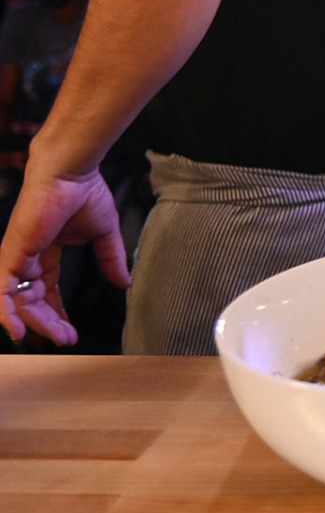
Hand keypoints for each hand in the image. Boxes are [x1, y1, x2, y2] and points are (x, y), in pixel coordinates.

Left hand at [0, 164, 129, 344]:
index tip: (70, 331)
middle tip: (65, 338)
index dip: (56, 313)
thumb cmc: (85, 193)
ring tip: (53, 337)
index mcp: (45, 252)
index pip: (45, 292)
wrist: (72, 173)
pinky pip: (1, 292)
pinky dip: (6, 313)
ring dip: (32, 323)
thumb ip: (111, 260)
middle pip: (31, 302)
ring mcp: (16, 257)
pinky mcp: (11, 255)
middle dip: (47, 323)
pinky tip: (18, 330)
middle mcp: (27, 258)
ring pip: (16, 302)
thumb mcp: (104, 234)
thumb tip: (125, 283)